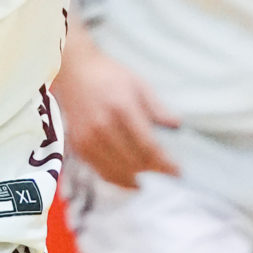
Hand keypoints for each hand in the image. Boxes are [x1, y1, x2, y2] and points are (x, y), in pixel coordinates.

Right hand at [57, 44, 178, 188]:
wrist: (75, 72)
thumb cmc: (109, 76)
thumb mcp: (139, 85)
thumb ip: (158, 108)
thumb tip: (176, 127)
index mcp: (121, 108)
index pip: (147, 146)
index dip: (165, 163)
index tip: (178, 171)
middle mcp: (102, 127)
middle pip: (134, 162)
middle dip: (154, 173)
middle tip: (168, 176)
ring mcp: (88, 139)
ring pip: (118, 172)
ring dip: (138, 180)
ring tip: (153, 180)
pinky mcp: (79, 147)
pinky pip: (102, 172)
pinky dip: (120, 180)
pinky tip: (133, 179)